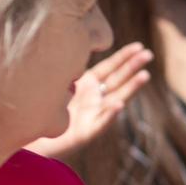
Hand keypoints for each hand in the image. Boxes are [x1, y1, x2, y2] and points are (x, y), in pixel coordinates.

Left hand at [27, 42, 152, 161]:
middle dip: (133, 67)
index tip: (139, 46)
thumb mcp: (57, 84)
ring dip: (131, 88)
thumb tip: (72, 44)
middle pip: (117, 80)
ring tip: (145, 76)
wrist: (36, 140)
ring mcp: (94, 115)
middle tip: (149, 55)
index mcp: (88, 85)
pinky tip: (119, 104)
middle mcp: (95, 99)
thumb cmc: (44, 110)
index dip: (124, 57)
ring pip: (116, 99)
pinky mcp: (88, 133)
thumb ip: (69, 69)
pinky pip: (101, 123)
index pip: (110, 67)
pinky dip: (110, 114)